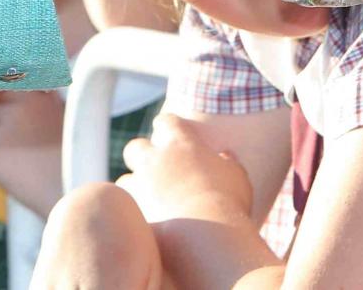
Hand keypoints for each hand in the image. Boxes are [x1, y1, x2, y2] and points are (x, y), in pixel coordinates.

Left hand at [0, 89, 65, 215]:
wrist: (78, 198)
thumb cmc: (70, 160)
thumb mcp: (61, 116)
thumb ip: (38, 98)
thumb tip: (13, 84)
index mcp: (35, 94)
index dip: (2, 112)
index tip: (18, 132)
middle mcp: (19, 107)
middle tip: (16, 152)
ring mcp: (4, 131)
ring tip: (16, 166)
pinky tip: (7, 177)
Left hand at [117, 113, 252, 226]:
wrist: (205, 239)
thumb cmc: (228, 203)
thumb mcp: (236, 177)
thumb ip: (228, 163)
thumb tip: (226, 156)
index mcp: (180, 143)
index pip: (167, 123)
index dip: (168, 128)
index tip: (171, 134)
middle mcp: (153, 159)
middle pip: (136, 147)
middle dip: (142, 156)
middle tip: (155, 168)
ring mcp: (139, 187)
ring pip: (126, 181)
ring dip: (136, 189)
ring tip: (152, 203)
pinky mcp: (132, 214)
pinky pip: (128, 213)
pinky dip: (138, 216)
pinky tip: (152, 225)